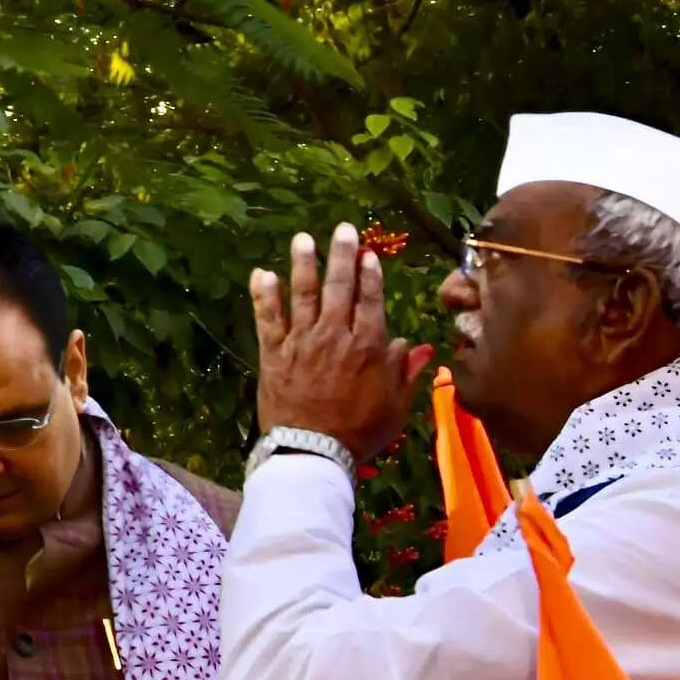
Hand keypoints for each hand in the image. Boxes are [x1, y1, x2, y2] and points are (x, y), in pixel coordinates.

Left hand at [253, 224, 427, 457]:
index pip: (370, 301)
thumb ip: (404, 372)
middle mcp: (335, 336)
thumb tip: (417, 345)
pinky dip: (265, 294)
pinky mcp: (273, 352)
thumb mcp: (394, 406)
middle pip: (338, 288)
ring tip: (303, 239)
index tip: (368, 253)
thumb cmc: (359, 432)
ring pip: (302, 294)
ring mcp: (301, 341)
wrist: (312, 451)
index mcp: (367, 347)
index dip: (369, 275)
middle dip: (341, 255)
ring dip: (303, 264)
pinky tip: (263, 273)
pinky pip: (268, 317)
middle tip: (342, 228)